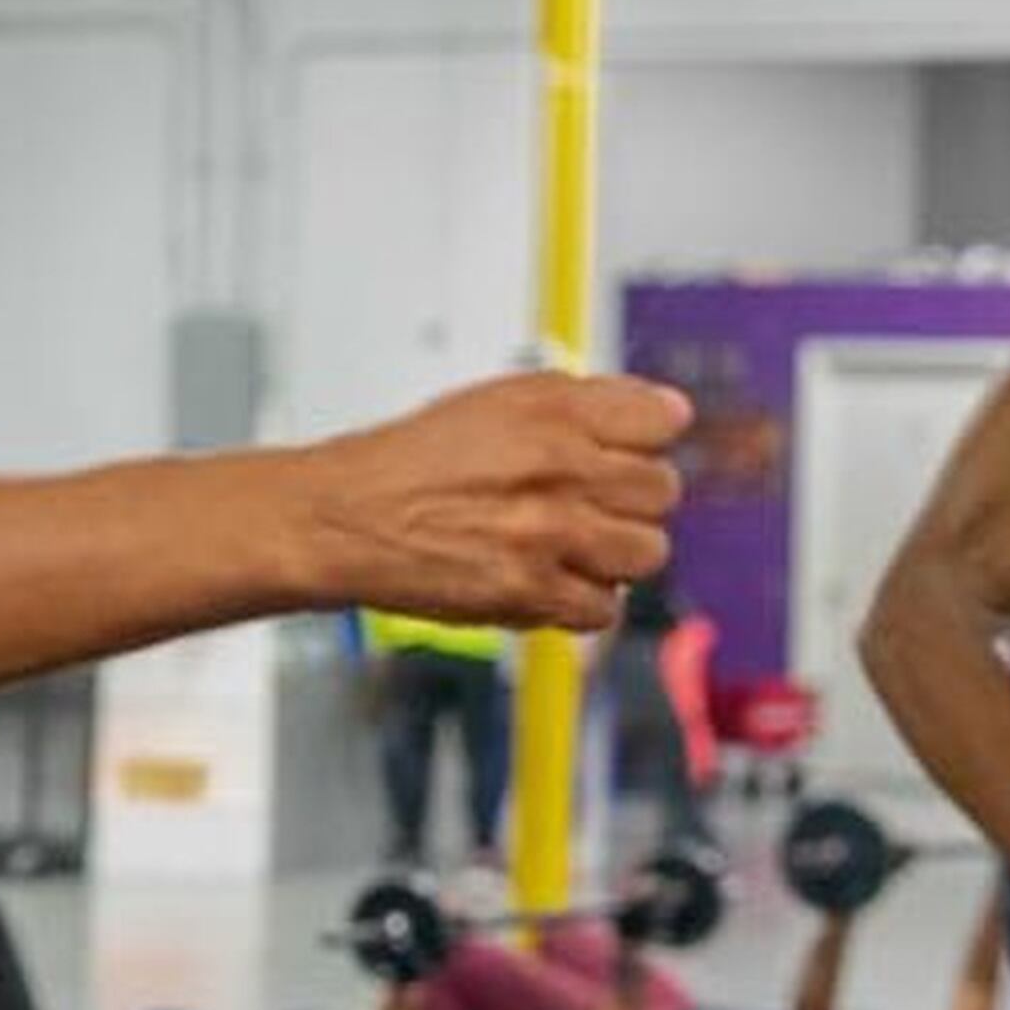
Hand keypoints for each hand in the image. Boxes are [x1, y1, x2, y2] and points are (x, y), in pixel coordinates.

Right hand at [319, 373, 688, 633]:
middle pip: (662, 490)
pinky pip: (604, 608)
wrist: (343, 519)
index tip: (624, 451)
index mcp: (552, 411)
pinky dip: (582, 601)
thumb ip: (583, 401)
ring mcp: (548, 533)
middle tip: (585, 504)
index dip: (643, 440)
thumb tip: (666, 411)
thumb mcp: (495, 401)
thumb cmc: (410, 462)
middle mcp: (557, 467)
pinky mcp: (530, 592)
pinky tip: (549, 580)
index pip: (663, 420)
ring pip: (646, 552)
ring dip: (615, 554)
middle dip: (628, 500)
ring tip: (571, 547)